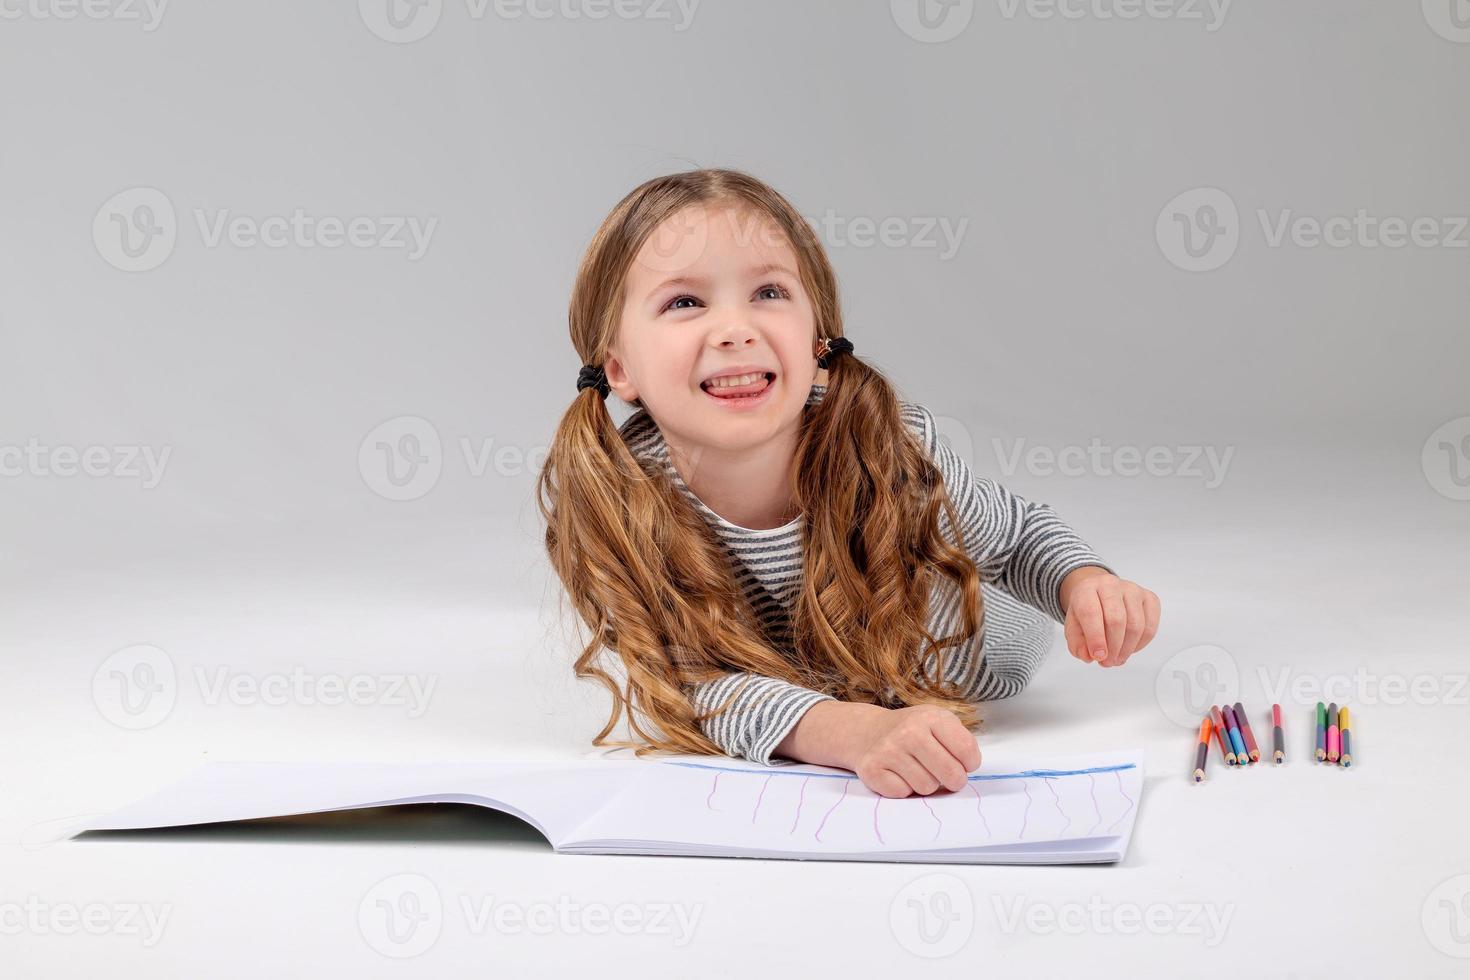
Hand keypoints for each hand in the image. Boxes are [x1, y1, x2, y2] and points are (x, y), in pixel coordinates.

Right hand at [847, 705, 980, 798]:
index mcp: (931, 717)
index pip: (966, 750)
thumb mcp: (940, 722)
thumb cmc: (914, 731)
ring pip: (927, 787)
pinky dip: (904, 788)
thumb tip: (965, 771)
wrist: (869, 731)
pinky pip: (903, 793)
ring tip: (916, 769)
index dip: (970, 763)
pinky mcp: (872, 769)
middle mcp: (909, 732)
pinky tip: (898, 774)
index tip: (962, 762)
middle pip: (951, 774)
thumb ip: (960, 742)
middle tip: (945, 774)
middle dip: (953, 780)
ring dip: (926, 783)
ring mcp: (888, 750)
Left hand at [1060, 567, 1160, 667]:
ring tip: (1117, 658)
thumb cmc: (1087, 611)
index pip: (1091, 612)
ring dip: (1127, 649)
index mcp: (1086, 589)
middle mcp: (1110, 585)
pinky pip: (1150, 626)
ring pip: (1136, 625)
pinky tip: (1130, 648)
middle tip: (1107, 662)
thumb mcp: (1073, 627)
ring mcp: (1132, 589)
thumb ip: (1077, 644)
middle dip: (1113, 647)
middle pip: (1116, 620)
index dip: (1095, 638)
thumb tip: (1089, 656)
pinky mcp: (1149, 597)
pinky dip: (1141, 643)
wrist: (1098, 593)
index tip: (1098, 656)